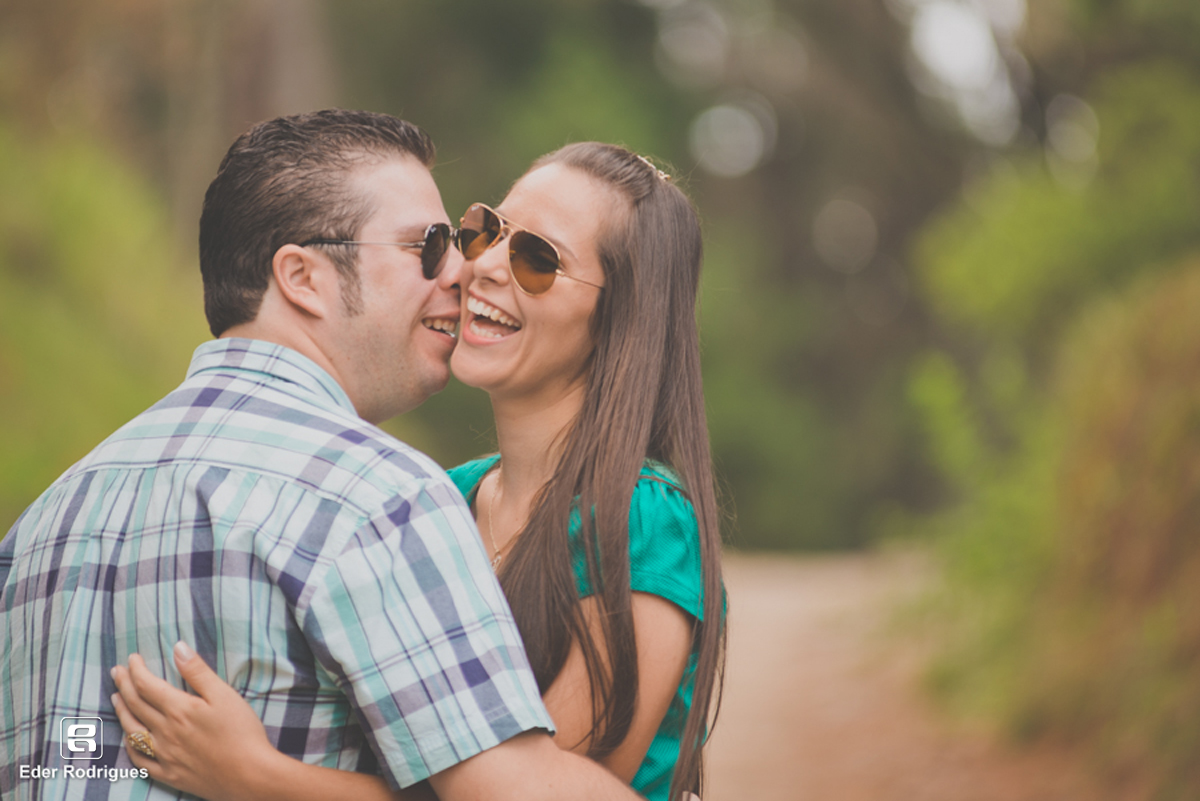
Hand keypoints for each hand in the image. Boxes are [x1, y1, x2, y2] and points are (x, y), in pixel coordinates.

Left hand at [111, 642, 276, 800]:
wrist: (249, 775)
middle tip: (117, 671)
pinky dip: (130, 747)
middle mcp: (165, 732)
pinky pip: (141, 760)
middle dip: (124, 685)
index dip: (136, 669)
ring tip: (116, 698)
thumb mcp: (224, 695)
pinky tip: (129, 739)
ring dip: (121, 712)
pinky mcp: (170, 774)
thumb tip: (178, 648)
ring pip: (133, 731)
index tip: (132, 658)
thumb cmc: (242, 733)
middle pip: (136, 705)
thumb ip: (198, 671)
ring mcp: (165, 755)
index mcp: (178, 710)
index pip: (147, 685)